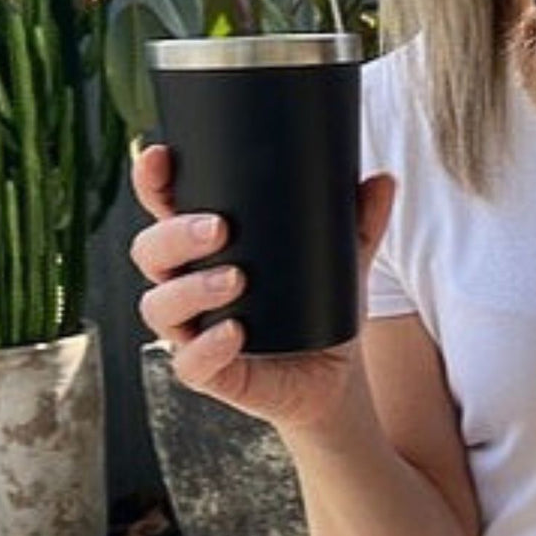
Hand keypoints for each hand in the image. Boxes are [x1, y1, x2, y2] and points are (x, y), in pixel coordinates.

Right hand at [129, 144, 395, 429]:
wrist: (332, 380)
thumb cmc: (318, 311)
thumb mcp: (342, 262)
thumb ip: (360, 222)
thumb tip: (385, 180)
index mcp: (203, 249)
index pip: (164, 207)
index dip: (153, 182)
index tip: (160, 155)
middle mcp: (185, 286)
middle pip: (150, 251)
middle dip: (175, 235)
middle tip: (219, 228)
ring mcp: (191, 331)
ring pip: (159, 305)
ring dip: (191, 289)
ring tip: (235, 279)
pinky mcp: (207, 373)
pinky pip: (190, 363)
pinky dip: (208, 347)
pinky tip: (235, 332)